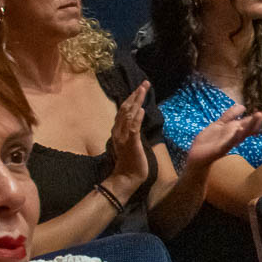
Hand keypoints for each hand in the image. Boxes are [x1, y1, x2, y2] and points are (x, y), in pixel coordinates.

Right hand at [106, 81, 151, 198]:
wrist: (126, 178)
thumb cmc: (130, 162)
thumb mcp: (131, 143)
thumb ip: (132, 131)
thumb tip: (138, 119)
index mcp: (118, 131)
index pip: (124, 111)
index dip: (131, 98)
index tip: (139, 88)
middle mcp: (118, 132)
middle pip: (125, 109)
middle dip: (135, 95)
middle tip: (143, 84)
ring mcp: (124, 137)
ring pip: (128, 115)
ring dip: (136, 102)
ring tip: (142, 90)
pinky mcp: (131, 144)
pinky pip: (133, 128)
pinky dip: (137, 118)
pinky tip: (142, 110)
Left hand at [184, 101, 261, 168]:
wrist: (197, 157)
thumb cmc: (209, 142)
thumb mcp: (219, 124)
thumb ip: (230, 115)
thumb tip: (243, 106)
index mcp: (236, 129)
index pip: (252, 121)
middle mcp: (236, 136)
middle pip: (252, 126)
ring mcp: (230, 142)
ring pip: (243, 133)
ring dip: (251, 125)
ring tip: (259, 115)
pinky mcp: (221, 149)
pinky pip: (229, 142)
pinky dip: (235, 136)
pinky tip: (240, 130)